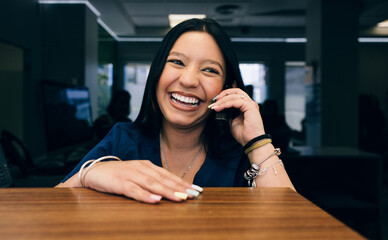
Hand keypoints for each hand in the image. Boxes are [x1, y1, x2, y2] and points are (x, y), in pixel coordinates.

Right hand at [81, 160, 198, 203]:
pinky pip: (134, 191)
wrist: (94, 171)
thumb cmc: (118, 175)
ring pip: (152, 184)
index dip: (183, 182)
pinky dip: (145, 196)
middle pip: (163, 179)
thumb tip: (169, 190)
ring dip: (167, 191)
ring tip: (180, 198)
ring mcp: (130, 175)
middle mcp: (141, 169)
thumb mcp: (137, 175)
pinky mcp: (120, 183)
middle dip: (180, 187)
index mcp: (146, 166)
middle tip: (193, 194)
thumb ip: (151, 180)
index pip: (168, 175)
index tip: (196, 189)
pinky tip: (155, 200)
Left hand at [210, 88, 265, 145]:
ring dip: (223, 100)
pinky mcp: (250, 107)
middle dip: (224, 93)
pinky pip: (236, 101)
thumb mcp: (232, 122)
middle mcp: (250, 103)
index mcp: (247, 106)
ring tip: (215, 106)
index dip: (225, 95)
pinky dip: (226, 104)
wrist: (251, 142)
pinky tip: (220, 107)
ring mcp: (251, 104)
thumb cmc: (244, 134)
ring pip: (235, 95)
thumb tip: (220, 108)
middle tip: (215, 100)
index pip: (236, 94)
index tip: (216, 101)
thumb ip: (228, 114)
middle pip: (236, 91)